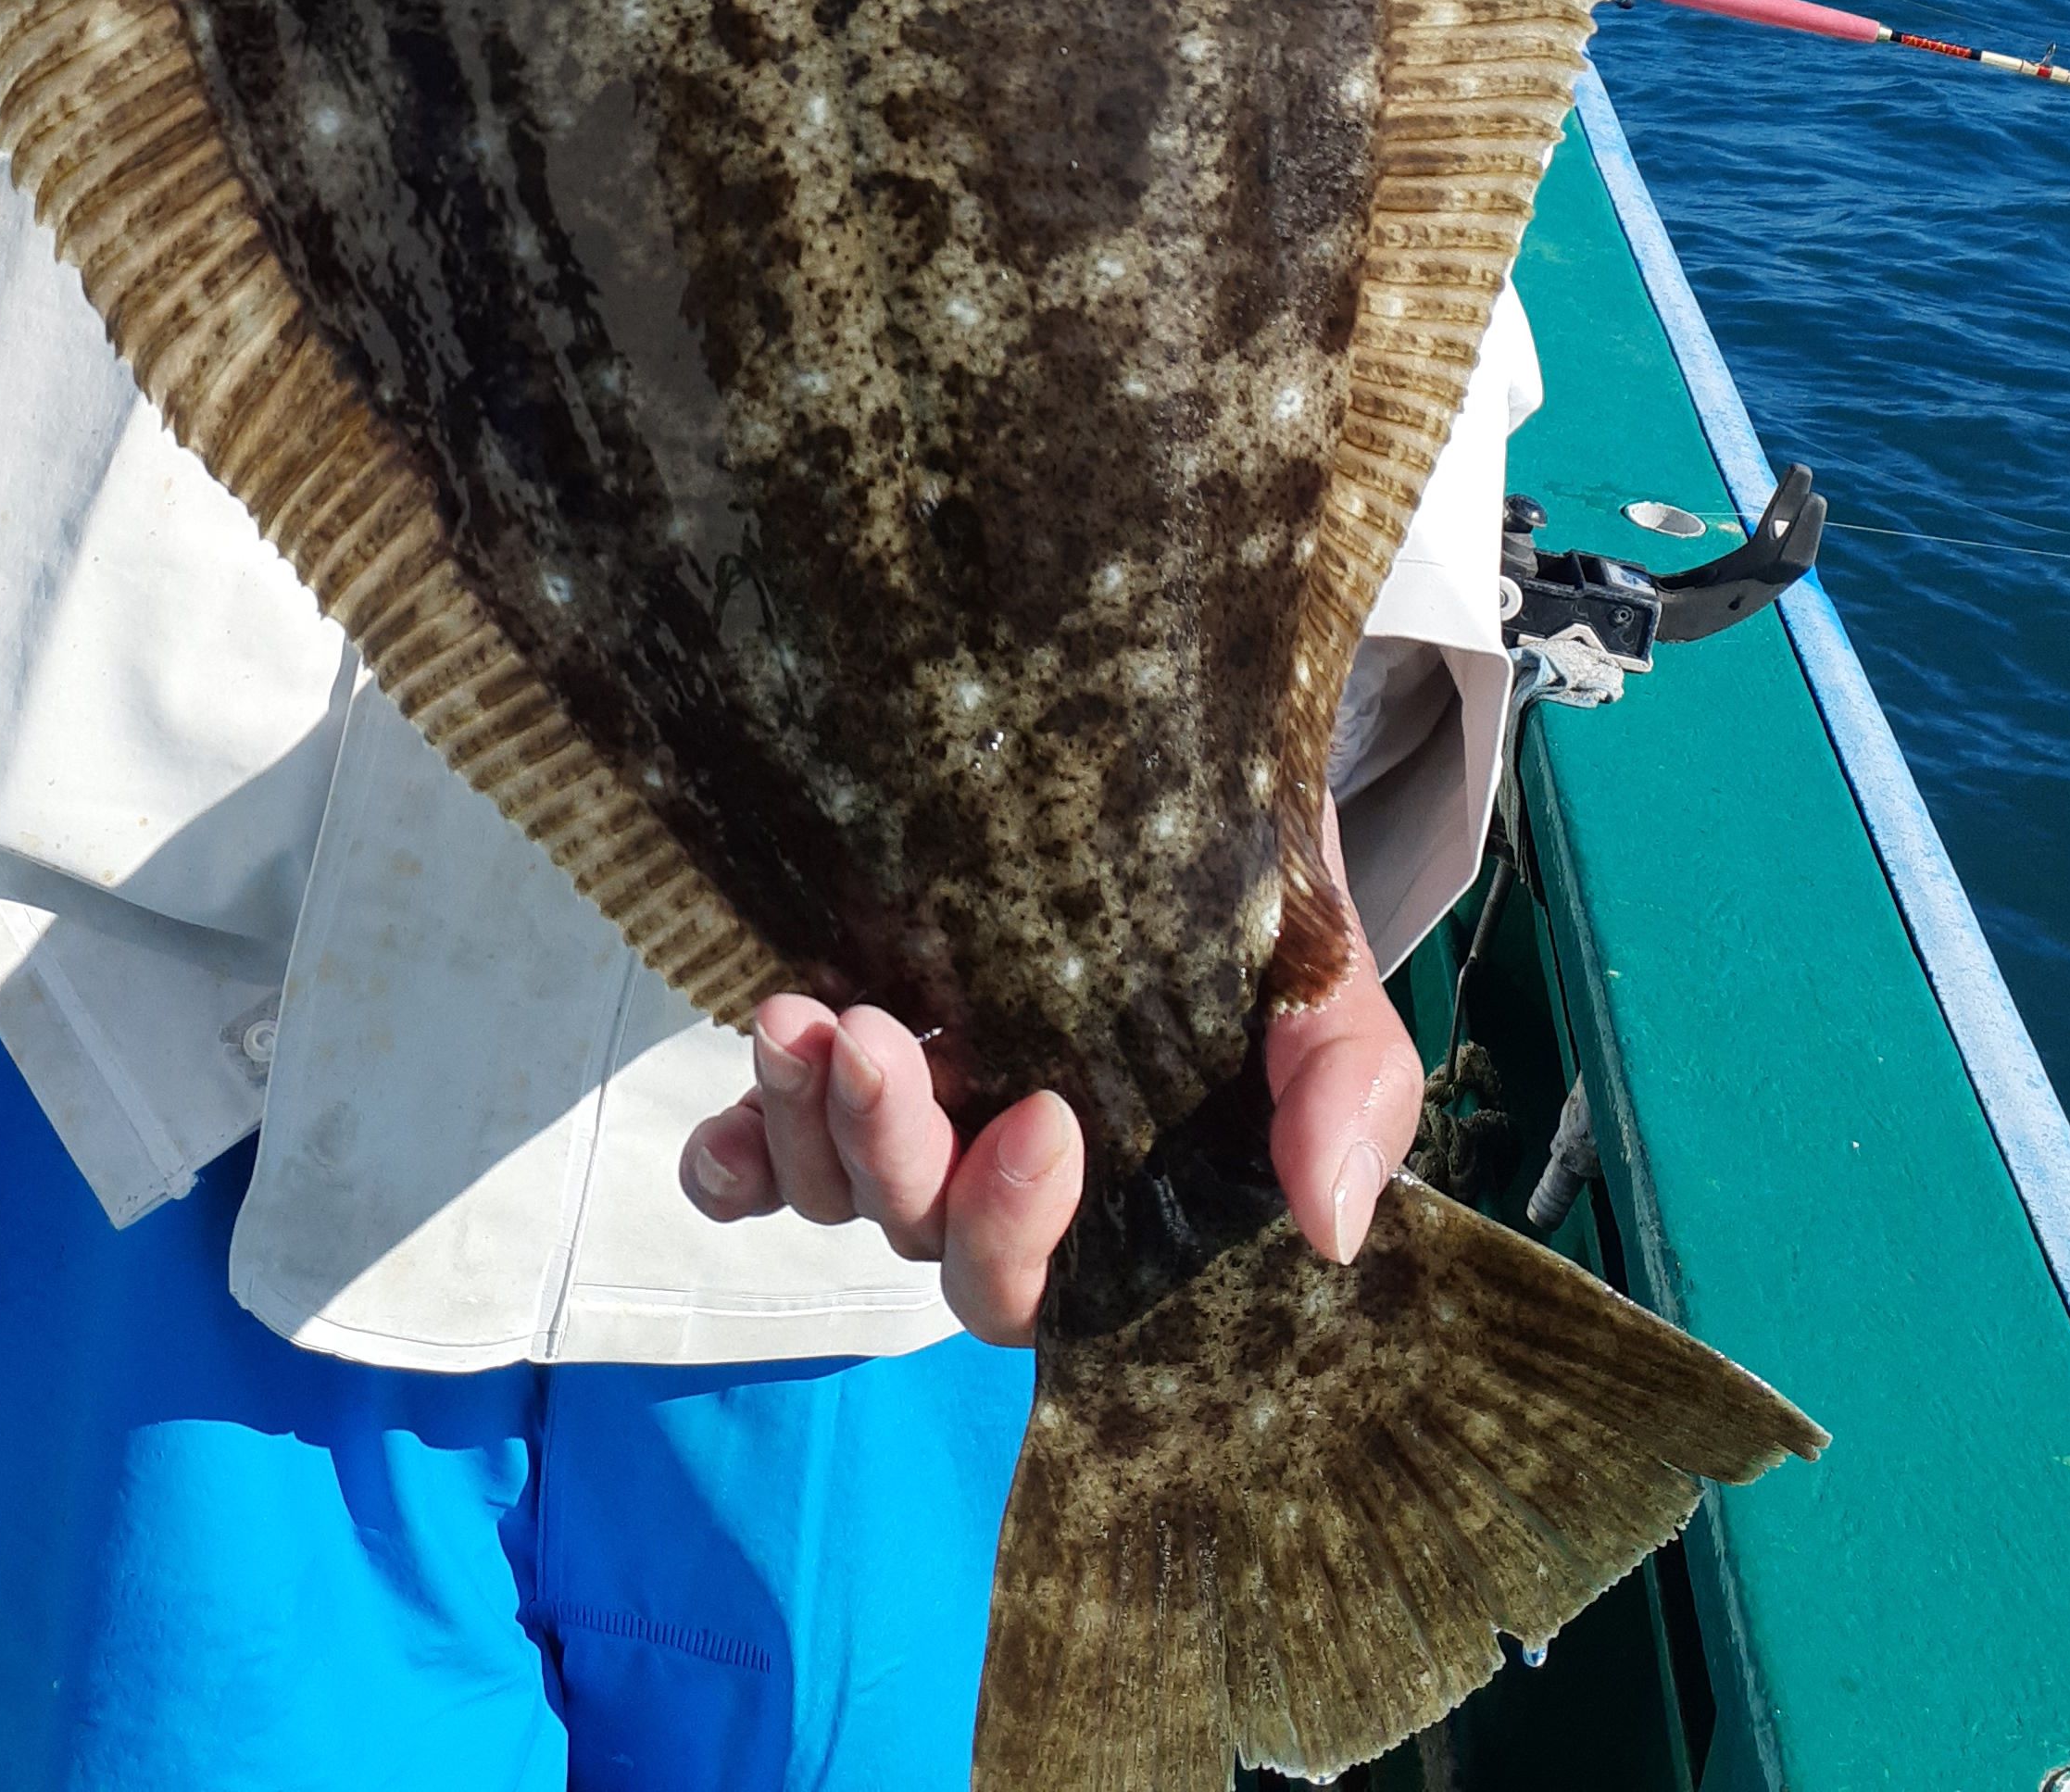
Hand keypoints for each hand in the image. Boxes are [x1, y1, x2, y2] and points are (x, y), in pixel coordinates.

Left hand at [677, 807, 1424, 1345]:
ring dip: (800, 1122)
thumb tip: (1331, 1227)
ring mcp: (913, 1118)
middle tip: (874, 1040)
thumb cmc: (1263, 914)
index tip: (1048, 1117)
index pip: (1039, 1282)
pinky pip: (754, 1156)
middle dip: (891, 1154)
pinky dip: (734, 1154)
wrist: (1199, 787)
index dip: (1019, 1228)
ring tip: (796, 1016)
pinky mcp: (845, 1054)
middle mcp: (996, 1178)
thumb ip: (1344, 1092)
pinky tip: (725, 1115)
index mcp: (1111, 1199)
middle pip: (918, 1236)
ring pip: (829, 1187)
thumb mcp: (1325, 985)